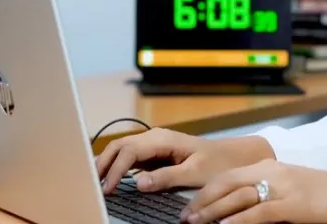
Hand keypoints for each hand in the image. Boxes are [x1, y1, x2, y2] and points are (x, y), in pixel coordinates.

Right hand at [95, 128, 273, 193]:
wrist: (234, 157)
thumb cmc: (218, 164)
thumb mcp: (194, 173)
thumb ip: (165, 178)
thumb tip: (138, 182)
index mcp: (163, 139)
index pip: (129, 152)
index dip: (115, 170)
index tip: (108, 189)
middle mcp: (156, 137)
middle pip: (120, 146)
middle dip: (103, 164)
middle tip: (92, 185)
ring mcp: (155, 143)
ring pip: (122, 149)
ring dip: (107, 163)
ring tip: (95, 182)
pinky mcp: (156, 152)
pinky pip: (130, 156)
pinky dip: (117, 165)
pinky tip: (109, 177)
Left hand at [180, 159, 326, 223]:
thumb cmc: (326, 193)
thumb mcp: (292, 189)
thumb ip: (267, 194)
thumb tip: (240, 211)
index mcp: (269, 167)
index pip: (228, 175)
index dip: (205, 191)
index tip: (189, 206)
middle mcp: (272, 172)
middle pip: (226, 183)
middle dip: (201, 201)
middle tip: (184, 217)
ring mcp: (283, 187)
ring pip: (238, 197)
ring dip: (213, 211)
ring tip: (195, 222)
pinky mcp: (294, 205)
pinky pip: (260, 212)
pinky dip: (240, 220)